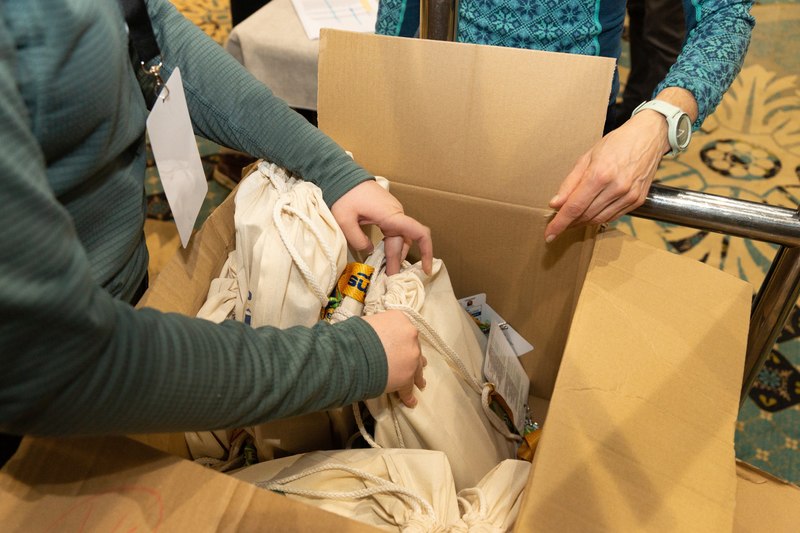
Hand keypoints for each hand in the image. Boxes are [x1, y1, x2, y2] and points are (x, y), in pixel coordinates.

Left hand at [331, 180, 432, 275]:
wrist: (342, 175)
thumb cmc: (344, 196)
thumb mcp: (345, 220)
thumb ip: (357, 240)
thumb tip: (370, 251)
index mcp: (391, 216)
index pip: (419, 233)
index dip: (427, 252)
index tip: (426, 269)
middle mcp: (396, 214)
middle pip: (404, 242)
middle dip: (398, 262)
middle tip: (390, 280)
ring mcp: (392, 212)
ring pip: (399, 238)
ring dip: (394, 254)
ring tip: (386, 271)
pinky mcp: (386, 212)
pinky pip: (393, 232)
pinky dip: (391, 245)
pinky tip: (384, 256)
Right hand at [362, 310, 426, 407]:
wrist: (352, 353)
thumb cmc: (355, 335)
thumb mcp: (368, 323)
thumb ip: (379, 328)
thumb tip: (376, 335)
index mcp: (401, 320)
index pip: (405, 331)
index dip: (404, 340)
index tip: (403, 346)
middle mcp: (410, 336)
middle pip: (414, 348)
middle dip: (414, 357)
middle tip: (416, 363)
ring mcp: (411, 357)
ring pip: (417, 368)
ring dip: (417, 376)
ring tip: (420, 383)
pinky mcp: (407, 377)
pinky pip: (408, 387)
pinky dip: (408, 395)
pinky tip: (410, 402)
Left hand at [545, 87, 697, 242]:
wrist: (649, 136)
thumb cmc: (616, 143)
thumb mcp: (587, 157)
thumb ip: (570, 183)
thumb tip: (555, 204)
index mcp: (600, 174)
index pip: (574, 207)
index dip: (559, 223)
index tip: (549, 234)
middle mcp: (616, 188)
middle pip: (585, 215)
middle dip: (569, 222)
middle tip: (558, 223)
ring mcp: (629, 196)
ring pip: (599, 220)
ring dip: (583, 222)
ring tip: (572, 219)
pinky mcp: (637, 200)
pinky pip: (613, 217)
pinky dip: (599, 218)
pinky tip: (591, 214)